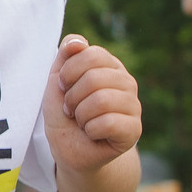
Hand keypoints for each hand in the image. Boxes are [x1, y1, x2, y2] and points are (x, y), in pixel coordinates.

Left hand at [43, 35, 141, 172]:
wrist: (69, 149)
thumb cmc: (65, 113)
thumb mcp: (57, 80)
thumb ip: (66, 55)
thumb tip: (78, 42)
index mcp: (110, 65)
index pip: (90, 54)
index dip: (69, 73)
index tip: (64, 87)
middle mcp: (126, 82)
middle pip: (94, 78)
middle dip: (72, 97)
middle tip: (71, 110)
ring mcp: (134, 105)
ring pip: (101, 100)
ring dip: (81, 115)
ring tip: (82, 122)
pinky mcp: (134, 130)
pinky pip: (109, 122)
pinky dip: (91, 130)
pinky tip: (93, 134)